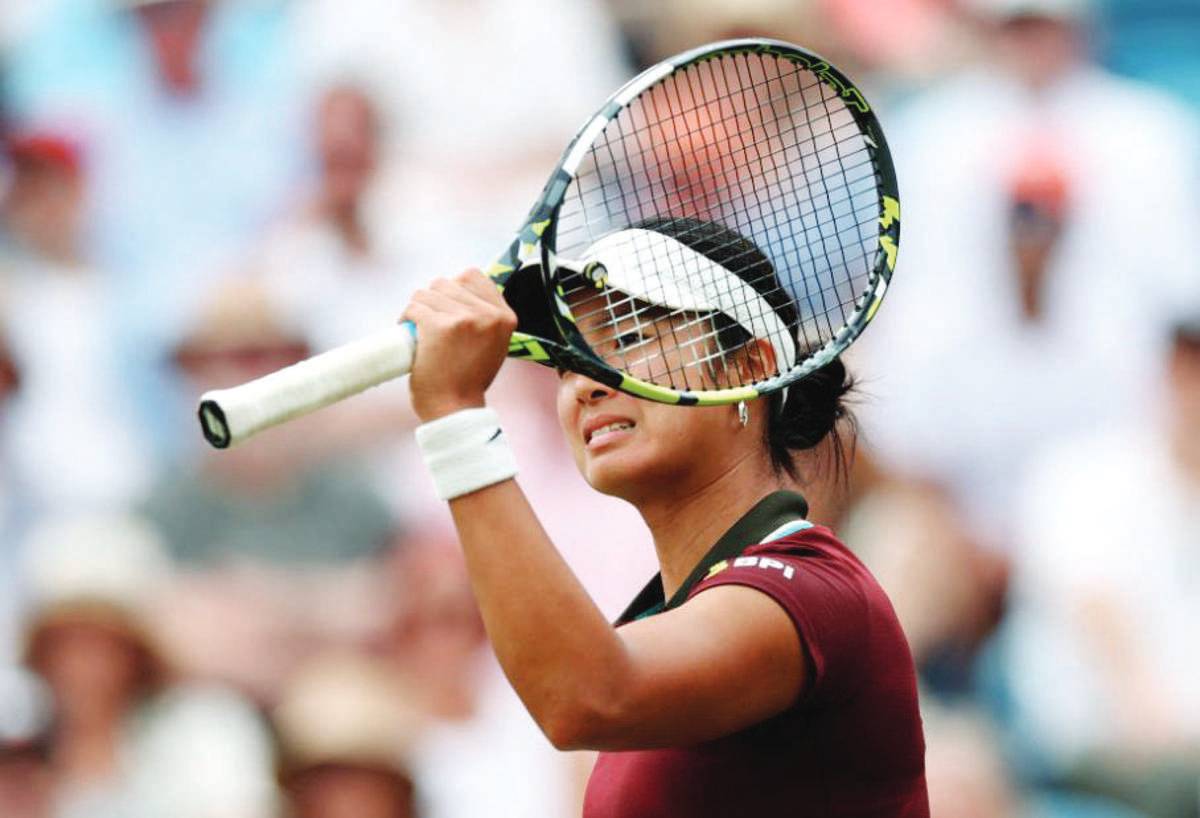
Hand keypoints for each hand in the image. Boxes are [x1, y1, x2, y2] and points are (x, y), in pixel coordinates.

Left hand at [401, 268, 516, 421]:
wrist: (456, 410)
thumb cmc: (468, 381)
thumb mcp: (493, 344)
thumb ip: (484, 318)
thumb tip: (458, 291)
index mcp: (504, 316)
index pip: (473, 276)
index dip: (454, 290)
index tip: (447, 309)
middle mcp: (487, 314)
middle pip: (446, 283)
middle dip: (433, 301)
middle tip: (430, 324)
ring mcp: (464, 319)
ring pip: (427, 293)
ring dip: (418, 309)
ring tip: (419, 330)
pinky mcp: (439, 326)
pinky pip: (414, 308)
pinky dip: (405, 318)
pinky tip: (408, 332)